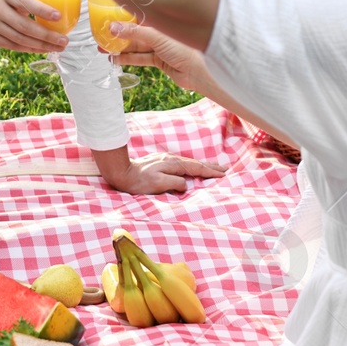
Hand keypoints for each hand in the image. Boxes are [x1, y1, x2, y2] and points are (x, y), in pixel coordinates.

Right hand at [0, 0, 67, 52]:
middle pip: (23, 26)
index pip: (25, 3)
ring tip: (58, 47)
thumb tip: (57, 4)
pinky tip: (44, 49)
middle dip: (46, 35)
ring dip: (41, 46)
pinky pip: (13, 46)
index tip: (58, 16)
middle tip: (64, 40)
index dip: (42, 10)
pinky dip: (30, 49)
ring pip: (19, 40)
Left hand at [98, 150, 225, 194]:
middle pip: (195, 163)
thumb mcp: (158, 183)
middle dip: (210, 166)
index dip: (210, 172)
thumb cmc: (138, 181)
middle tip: (224, 168)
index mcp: (173, 164)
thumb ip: (174, 183)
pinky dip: (193, 166)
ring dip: (203, 165)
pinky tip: (192, 168)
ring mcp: (166, 160)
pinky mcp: (161, 163)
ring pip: (189, 163)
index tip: (223, 174)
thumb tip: (186, 185)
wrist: (122, 172)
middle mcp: (171, 160)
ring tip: (213, 167)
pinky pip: (183, 164)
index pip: (196, 168)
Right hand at [110, 22, 210, 95]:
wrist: (201, 71)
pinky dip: (127, 58)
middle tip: (100, 35)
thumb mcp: (157, 37)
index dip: (122, 16)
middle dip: (117, 34)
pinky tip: (115, 58)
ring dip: (119, 47)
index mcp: (162, 19)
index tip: (106, 17)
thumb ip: (134, 32)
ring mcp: (159, 46)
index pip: (138, 14)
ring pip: (135, 45)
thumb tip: (112, 27)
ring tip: (102, 48)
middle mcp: (160, 31)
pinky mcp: (159, 60)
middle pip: (134, 31)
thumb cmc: (186, 48)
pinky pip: (140, 57)